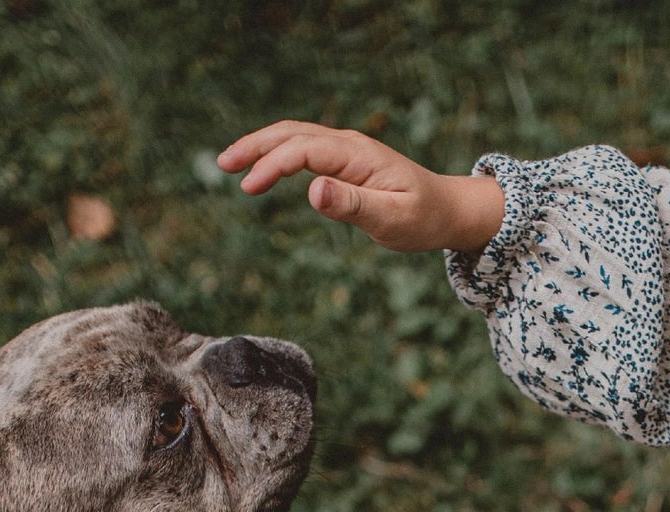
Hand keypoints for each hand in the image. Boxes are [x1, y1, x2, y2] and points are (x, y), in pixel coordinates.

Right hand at [216, 122, 505, 253]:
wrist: (446, 209)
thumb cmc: (421, 219)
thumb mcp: (391, 219)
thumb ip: (352, 206)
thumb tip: (313, 190)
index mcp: (357, 155)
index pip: (303, 150)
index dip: (272, 165)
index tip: (249, 188)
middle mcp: (348, 144)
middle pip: (292, 133)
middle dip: (255, 146)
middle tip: (223, 164)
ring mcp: (346, 149)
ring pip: (295, 136)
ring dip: (262, 146)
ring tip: (232, 164)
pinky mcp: (345, 160)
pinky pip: (305, 148)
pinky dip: (279, 153)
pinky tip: (263, 168)